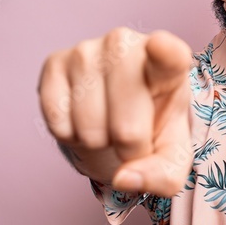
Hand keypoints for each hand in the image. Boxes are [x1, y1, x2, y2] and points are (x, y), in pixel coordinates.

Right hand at [37, 28, 193, 195]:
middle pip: (127, 126)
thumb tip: (124, 178)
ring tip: (107, 122)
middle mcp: (126, 46)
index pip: (170, 54)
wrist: (117, 115)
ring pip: (89, 127)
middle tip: (132, 137)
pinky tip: (81, 116)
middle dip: (129, 149)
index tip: (160, 46)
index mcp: (168, 65)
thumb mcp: (171, 155)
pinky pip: (58, 122)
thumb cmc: (152, 127)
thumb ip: (163, 175)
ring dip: (97, 141)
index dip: (165, 52)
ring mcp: (87, 50)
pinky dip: (69, 135)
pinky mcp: (54, 62)